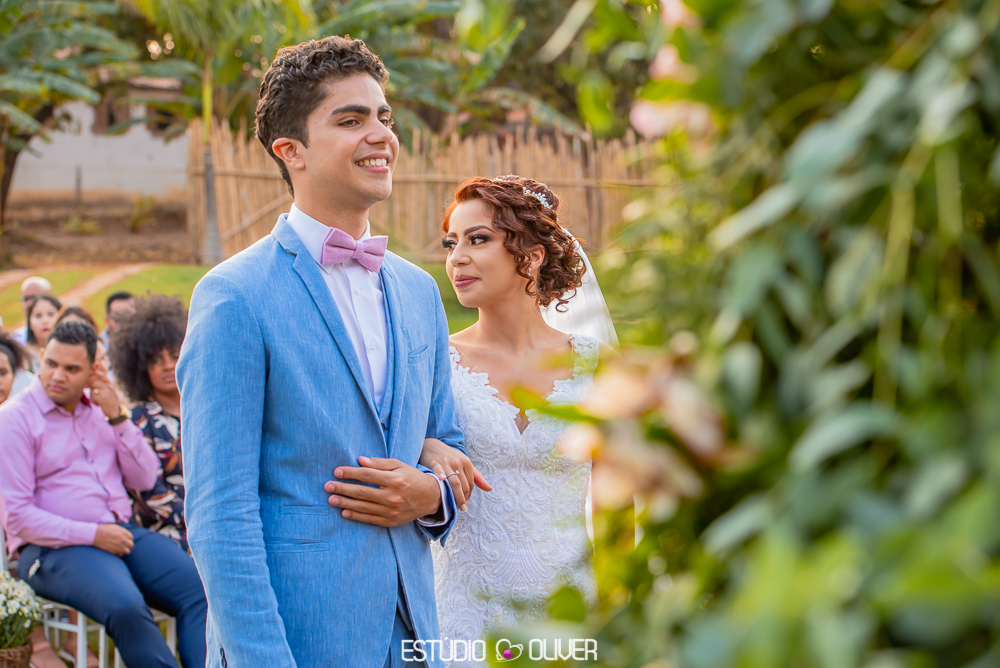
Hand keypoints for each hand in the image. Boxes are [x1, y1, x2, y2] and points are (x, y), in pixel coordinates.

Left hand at [87, 364, 119, 420]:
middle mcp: (109, 385)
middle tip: (93, 390)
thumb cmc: (108, 401)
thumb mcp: (105, 391)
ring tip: (98, 398)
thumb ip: (98, 383)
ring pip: (93, 388)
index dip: (97, 366)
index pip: (102, 371)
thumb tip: (91, 374)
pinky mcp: (103, 397)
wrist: (115, 412)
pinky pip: (93, 396)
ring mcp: (107, 390)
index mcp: (109, 383)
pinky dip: (94, 401)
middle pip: (94, 379)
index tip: (94, 363)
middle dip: (91, 384)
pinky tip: (99, 403)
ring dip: (92, 394)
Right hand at [93, 524, 132, 555]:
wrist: (95, 535)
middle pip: (131, 545)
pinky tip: (115, 551)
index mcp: (124, 532)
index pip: (131, 537)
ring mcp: (119, 546)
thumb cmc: (104, 530)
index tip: (124, 539)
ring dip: (125, 550)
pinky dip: (119, 554)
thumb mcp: (115, 527)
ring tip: (120, 549)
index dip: (128, 539)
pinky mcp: (114, 552)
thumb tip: (127, 536)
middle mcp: (123, 540)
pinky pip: (121, 555)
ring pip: (127, 551)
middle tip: (123, 545)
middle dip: (128, 545)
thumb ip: (123, 531)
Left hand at [324, 457, 442, 526]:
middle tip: (327, 486)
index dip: (350, 473)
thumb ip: (380, 463)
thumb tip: (360, 460)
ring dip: (345, 504)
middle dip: (342, 488)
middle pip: (362, 492)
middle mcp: (392, 496)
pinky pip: (370, 519)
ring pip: (363, 507)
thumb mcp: (399, 465)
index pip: (366, 475)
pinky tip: (344, 513)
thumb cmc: (413, 478)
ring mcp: (391, 510)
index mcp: (394, 480)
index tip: (336, 471)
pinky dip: (356, 517)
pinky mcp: (391, 521)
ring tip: (331, 500)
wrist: (431, 498)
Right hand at [419, 438, 490, 511]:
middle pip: (464, 485)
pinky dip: (441, 477)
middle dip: (464, 498)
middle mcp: (458, 462)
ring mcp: (446, 462)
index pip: (471, 484)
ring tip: (458, 507)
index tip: (466, 503)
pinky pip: (439, 471)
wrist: (431, 446)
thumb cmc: (449, 456)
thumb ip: (477, 476)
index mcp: (466, 462)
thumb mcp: (464, 463)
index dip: (469, 495)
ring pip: (454, 482)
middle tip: (462, 508)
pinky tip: (442, 484)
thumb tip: (490, 489)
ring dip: (457, 496)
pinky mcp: (434, 462)